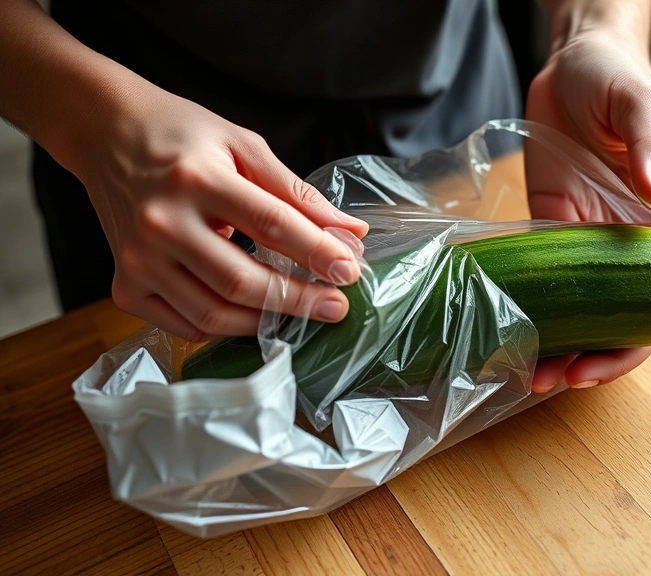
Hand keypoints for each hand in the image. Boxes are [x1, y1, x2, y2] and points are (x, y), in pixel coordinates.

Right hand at [74, 84, 367, 340]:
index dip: (317, 253)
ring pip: (213, 313)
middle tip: (337, 306)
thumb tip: (351, 232)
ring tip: (302, 313)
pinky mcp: (125, 285)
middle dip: (298, 300)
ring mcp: (138, 259)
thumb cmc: (182, 137)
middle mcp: (161, 222)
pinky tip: (253, 315)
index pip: (271, 225)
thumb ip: (297, 192)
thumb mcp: (244, 145)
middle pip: (241, 280)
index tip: (350, 271)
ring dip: (267, 322)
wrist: (106, 132)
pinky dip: (225, 327)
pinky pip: (185, 324)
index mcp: (196, 178)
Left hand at [525, 25, 650, 393]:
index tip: (607, 357)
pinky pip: (550, 279)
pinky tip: (514, 333)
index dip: (644, 337)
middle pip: (627, 317)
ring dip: (564, 345)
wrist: (571, 62)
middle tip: (556, 377)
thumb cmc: (618, 77)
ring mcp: (592, 239)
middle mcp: (632, 241)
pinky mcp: (554, 229)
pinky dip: (538, 311)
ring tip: (531, 371)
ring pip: (587, 309)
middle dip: (598, 356)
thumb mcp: (640, 104)